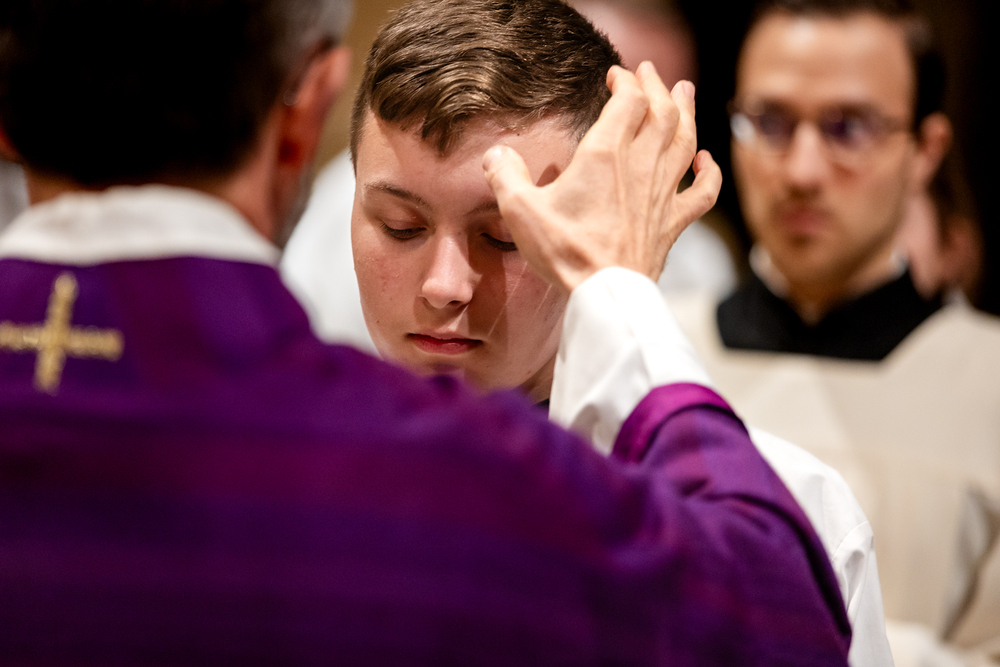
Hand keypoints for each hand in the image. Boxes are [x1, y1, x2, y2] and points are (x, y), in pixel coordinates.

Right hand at [483, 62, 721, 291]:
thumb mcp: (520, 211)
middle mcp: (640, 167)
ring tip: (686, 92)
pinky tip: (707, 161)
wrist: (604, 294)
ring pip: (685, 142)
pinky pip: (702, 193)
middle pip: (662, 113)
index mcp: (605, 155)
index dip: (625, 82)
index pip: (628, 101)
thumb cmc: (565, 252)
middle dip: (658, 87)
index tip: (615, 75)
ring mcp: (662, 195)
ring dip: (687, 113)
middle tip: (651, 72)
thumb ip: (505, 176)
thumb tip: (496, 155)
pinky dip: (709, 173)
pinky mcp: (672, 224)